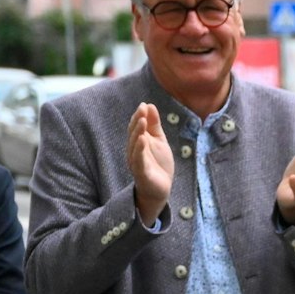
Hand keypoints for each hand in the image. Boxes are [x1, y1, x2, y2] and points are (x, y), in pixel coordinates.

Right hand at [128, 103, 175, 220]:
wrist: (160, 189)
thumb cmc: (158, 164)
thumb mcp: (159, 141)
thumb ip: (154, 125)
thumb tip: (149, 105)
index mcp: (138, 143)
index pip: (136, 127)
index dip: (139, 116)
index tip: (144, 104)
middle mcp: (134, 151)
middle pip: (134, 134)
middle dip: (137, 121)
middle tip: (142, 109)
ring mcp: (137, 162)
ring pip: (134, 146)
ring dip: (138, 132)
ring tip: (142, 120)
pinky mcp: (141, 173)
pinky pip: (139, 161)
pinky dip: (140, 150)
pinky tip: (142, 140)